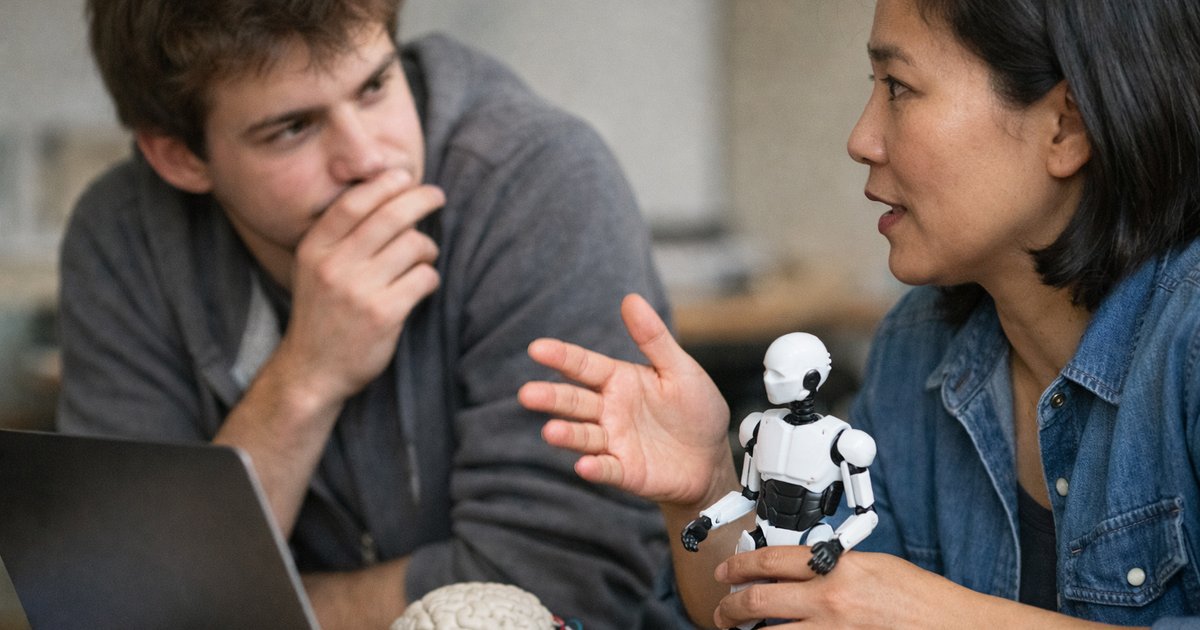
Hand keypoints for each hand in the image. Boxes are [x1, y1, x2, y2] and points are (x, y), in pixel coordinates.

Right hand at [280, 169, 443, 404]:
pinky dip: (430, 277)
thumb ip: (341, 236)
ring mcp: (358, 290)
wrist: (312, 371)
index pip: (354, 202)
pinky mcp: (384, 314)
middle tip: (437, 196)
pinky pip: (424, 278)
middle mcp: (334, 266)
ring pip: (413, 245)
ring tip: (424, 256)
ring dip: (427, 247)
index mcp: (314, 248)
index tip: (405, 176)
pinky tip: (424, 283)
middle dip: (420, 199)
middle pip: (389, 216)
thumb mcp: (314, 268)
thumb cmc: (323, 313)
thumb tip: (387, 193)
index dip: (384, 183)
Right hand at [518, 294, 731, 506]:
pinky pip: (607, 469)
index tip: (537, 348)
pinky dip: (595, 468)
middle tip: (527, 394)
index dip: (561, 357)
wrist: (712, 458)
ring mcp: (614, 442)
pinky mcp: (625, 471)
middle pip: (574, 402)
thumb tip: (630, 298)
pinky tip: (584, 466)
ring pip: (584, 436)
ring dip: (567, 435)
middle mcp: (609, 410)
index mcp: (618, 380)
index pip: (584, 366)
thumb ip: (653, 338)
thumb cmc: (695, 409)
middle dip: (551, 397)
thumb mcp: (680, 369)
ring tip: (550, 431)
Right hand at [682, 516, 712, 551]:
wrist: (704, 525)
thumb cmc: (700, 523)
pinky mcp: (696, 540)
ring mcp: (692, 538)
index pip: (683, 533)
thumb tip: (690, 528)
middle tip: (687, 547)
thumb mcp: (697, 524)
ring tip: (694, 549)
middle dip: (686, 544)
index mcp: (688, 529)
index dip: (683, 537)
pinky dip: (695, 548)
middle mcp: (689, 534)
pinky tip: (697, 550)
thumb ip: (694, 526)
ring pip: (689, 544)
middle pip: (686, 540)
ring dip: (691, 547)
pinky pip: (694, 545)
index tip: (684, 539)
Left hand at [713, 546, 973, 628]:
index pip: (771, 561)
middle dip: (730, 607)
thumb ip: (834, 565)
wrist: (955, 627)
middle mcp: (830, 601)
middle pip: (759, 600)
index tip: (726, 571)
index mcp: (838, 568)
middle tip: (721, 611)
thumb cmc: (924, 600)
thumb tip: (801, 568)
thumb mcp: (875, 566)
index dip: (739, 565)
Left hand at [808, 539, 844, 573]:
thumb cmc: (826, 546)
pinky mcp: (835, 561)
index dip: (811, 561)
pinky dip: (826, 571)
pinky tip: (822, 573)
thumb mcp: (821, 544)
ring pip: (824, 565)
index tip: (808, 564)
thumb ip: (815, 547)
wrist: (836, 547)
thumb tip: (811, 551)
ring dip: (819, 569)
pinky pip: (830, 567)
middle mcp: (827, 554)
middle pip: (819, 562)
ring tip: (816, 572)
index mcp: (823, 549)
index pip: (815, 557)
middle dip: (814, 566)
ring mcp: (831, 558)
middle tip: (812, 568)